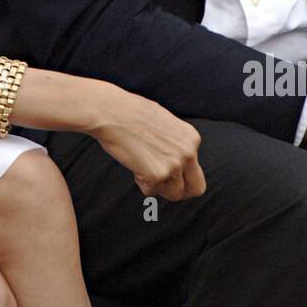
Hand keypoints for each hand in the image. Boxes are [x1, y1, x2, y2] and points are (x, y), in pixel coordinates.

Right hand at [89, 91, 205, 200]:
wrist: (110, 112)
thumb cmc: (130, 113)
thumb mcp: (164, 123)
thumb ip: (174, 143)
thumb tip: (174, 159)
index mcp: (192, 139)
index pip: (196, 170)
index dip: (180, 173)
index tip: (166, 170)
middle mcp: (188, 153)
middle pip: (196, 188)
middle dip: (180, 190)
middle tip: (163, 184)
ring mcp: (174, 165)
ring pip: (174, 194)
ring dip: (158, 186)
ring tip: (142, 167)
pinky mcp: (157, 175)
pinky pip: (151, 191)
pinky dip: (141, 182)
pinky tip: (134, 163)